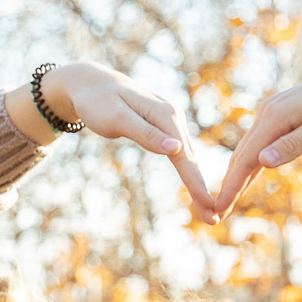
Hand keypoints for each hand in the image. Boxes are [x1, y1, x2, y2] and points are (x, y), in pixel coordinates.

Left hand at [6, 60, 216, 221]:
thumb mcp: (117, 118)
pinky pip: (180, 150)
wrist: (88, 82)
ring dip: (197, 182)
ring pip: (187, 155)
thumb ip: (146, 134)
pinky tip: (194, 184)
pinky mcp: (163, 123)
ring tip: (207, 208)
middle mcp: (172, 115)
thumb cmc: (97, 101)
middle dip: (201, 190)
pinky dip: (188, 169)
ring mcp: (169, 119)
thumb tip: (176, 149)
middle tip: (213, 220)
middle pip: (190, 158)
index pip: (184, 156)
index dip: (196, 184)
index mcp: (164, 114)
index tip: (209, 208)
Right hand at [211, 49, 301, 214]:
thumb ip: (293, 145)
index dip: (232, 185)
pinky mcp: (280, 114)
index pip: (247, 157)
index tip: (219, 208)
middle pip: (242, 154)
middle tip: (216, 213)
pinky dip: (250, 162)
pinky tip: (245, 178)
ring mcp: (272, 112)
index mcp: (276, 116)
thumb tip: (262, 162)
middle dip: (229, 184)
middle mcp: (268, 112)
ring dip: (236, 175)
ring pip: (248, 149)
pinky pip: (259, 142)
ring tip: (226, 201)